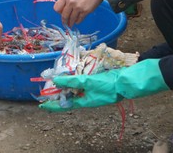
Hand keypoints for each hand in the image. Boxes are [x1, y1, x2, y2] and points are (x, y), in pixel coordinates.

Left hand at [40, 59, 167, 111]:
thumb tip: (56, 81)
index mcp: (85, 101)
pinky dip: (77, 74)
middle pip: (69, 95)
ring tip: (57, 75)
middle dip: (58, 90)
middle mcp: (88, 96)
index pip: (65, 105)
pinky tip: (74, 67)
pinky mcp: (98, 80)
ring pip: (76, 86)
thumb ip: (72, 81)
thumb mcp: (89, 83)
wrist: (131, 79)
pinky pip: (84, 78)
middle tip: (47, 84)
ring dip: (67, 81)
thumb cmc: (110, 84)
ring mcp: (94, 88)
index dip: (53, 105)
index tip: (41, 104)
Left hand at [54, 0, 103, 25]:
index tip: (61, 13)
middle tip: (65, 23)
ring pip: (71, 19)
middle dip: (64, 21)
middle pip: (64, 15)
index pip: (57, 8)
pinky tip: (77, 21)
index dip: (58, 12)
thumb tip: (63, 9)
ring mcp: (78, 7)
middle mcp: (70, 2)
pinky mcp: (85, 11)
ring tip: (70, 25)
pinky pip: (79, 19)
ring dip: (70, 23)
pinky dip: (77, 21)